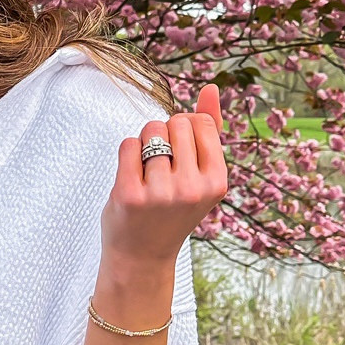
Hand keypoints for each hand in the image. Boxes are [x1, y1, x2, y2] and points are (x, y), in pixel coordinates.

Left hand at [101, 85, 228, 276]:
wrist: (143, 257)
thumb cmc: (172, 211)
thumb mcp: (200, 176)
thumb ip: (209, 131)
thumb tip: (211, 88)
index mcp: (217, 182)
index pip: (200, 122)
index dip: (184, 131)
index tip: (180, 156)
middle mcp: (193, 188)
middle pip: (174, 122)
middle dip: (164, 135)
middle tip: (161, 167)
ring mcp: (161, 193)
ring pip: (150, 130)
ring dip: (144, 145)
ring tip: (147, 174)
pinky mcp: (130, 195)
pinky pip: (128, 145)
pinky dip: (127, 155)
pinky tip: (132, 178)